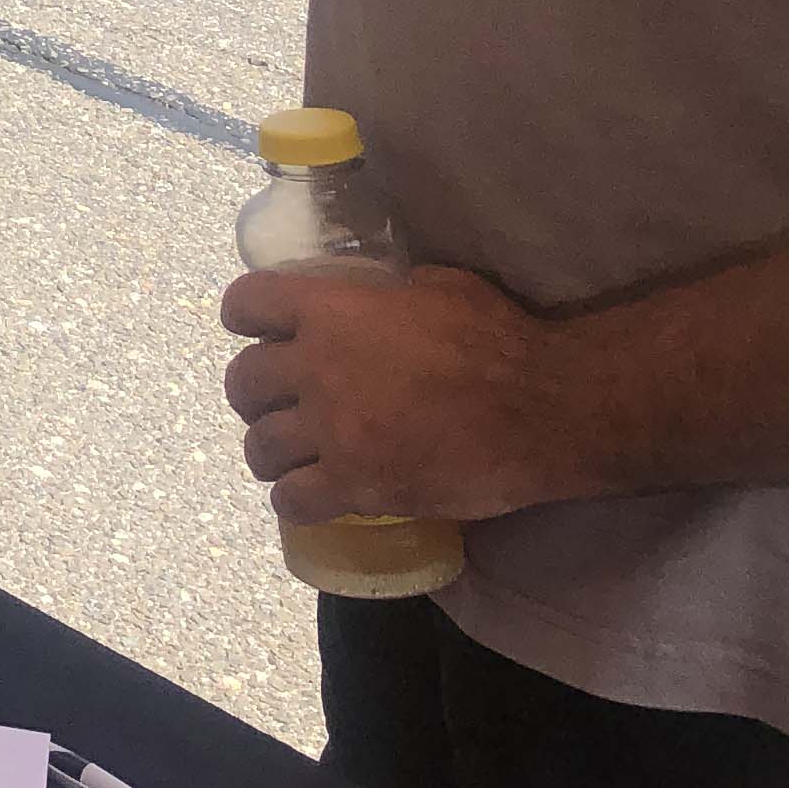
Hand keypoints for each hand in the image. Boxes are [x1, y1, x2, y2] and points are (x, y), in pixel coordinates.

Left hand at [220, 264, 585, 524]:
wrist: (543, 411)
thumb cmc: (499, 340)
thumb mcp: (435, 286)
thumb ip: (388, 291)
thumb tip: (377, 299)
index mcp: (330, 311)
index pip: (245, 304)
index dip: (245, 318)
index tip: (256, 331)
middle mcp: (316, 369)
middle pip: (244, 383)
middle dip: (255, 394)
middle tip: (278, 405)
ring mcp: (332, 431)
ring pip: (260, 447)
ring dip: (270, 452)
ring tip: (291, 458)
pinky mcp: (357, 486)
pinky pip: (293, 501)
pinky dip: (294, 501)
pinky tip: (310, 498)